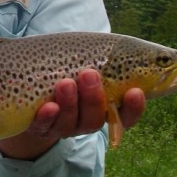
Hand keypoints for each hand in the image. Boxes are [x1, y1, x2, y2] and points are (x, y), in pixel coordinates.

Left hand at [0, 69, 145, 159]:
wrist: (30, 86)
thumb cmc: (68, 67)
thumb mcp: (90, 60)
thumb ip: (109, 59)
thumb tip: (146, 49)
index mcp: (104, 108)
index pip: (126, 115)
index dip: (133, 107)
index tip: (135, 91)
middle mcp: (85, 120)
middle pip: (95, 119)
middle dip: (94, 98)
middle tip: (90, 74)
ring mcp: (62, 126)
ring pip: (70, 122)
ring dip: (70, 103)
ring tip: (66, 83)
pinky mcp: (40, 127)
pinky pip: (44, 126)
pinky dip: (47, 117)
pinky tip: (48, 106)